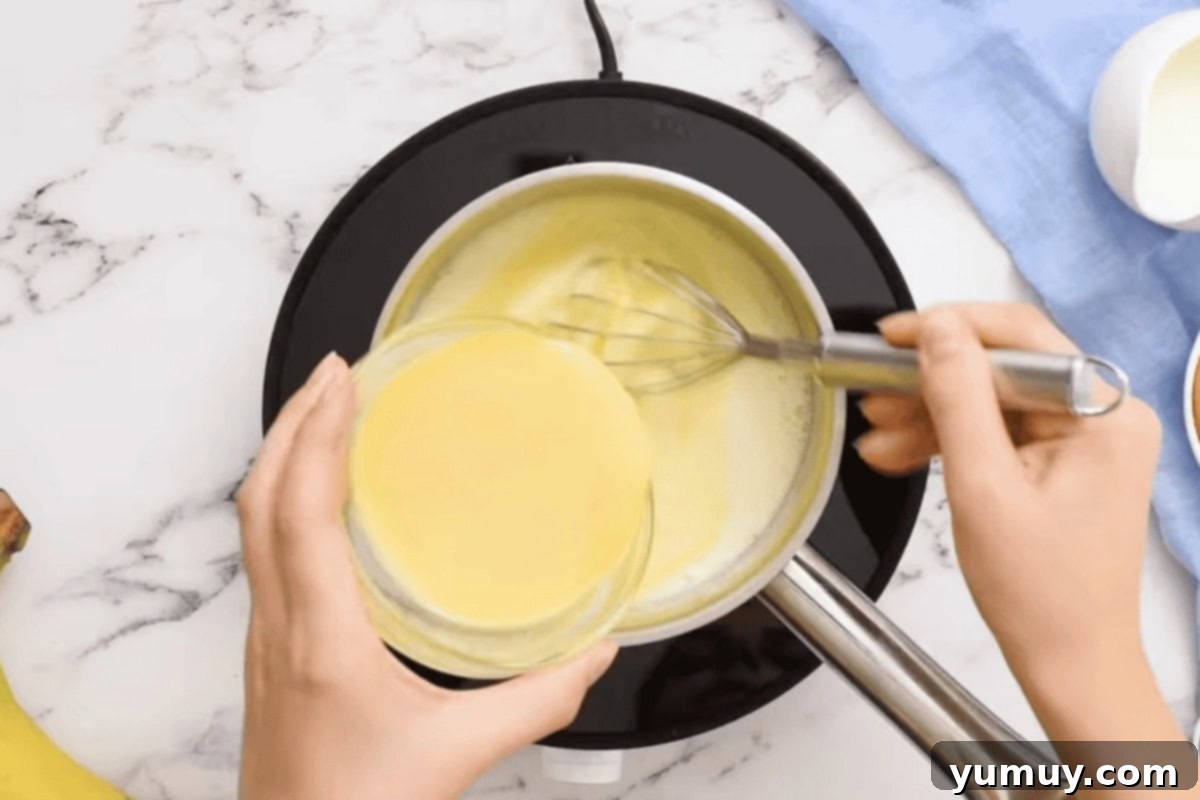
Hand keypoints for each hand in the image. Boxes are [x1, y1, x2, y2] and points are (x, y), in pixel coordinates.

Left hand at [236, 353, 615, 799]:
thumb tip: (597, 655)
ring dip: (283, 458)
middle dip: (292, 423)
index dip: (316, 435)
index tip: (343, 380)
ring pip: (253, 526)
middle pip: (259, 500)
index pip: (301, 511)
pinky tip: (321, 499)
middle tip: (336, 373)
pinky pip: (264, 554)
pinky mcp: (271, 654)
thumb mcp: (460, 754)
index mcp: (320, 638)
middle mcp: (279, 629)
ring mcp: (266, 641)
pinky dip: (285, 501)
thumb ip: (537, 701)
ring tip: (325, 415)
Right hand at [856, 305, 1177, 742]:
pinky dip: (949, 440)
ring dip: (930, 415)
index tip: (892, 337)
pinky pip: (997, 431)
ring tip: (877, 432)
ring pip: (991, 400)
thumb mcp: (982, 486)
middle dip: (930, 383)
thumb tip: (939, 331)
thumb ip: (958, 399)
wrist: (1068, 659)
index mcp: (1104, 416)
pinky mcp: (1062, 460)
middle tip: (875, 385)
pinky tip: (903, 451)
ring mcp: (1084, 440)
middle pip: (1001, 369)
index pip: (1019, 340)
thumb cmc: (1043, 594)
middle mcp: (1103, 418)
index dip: (947, 332)